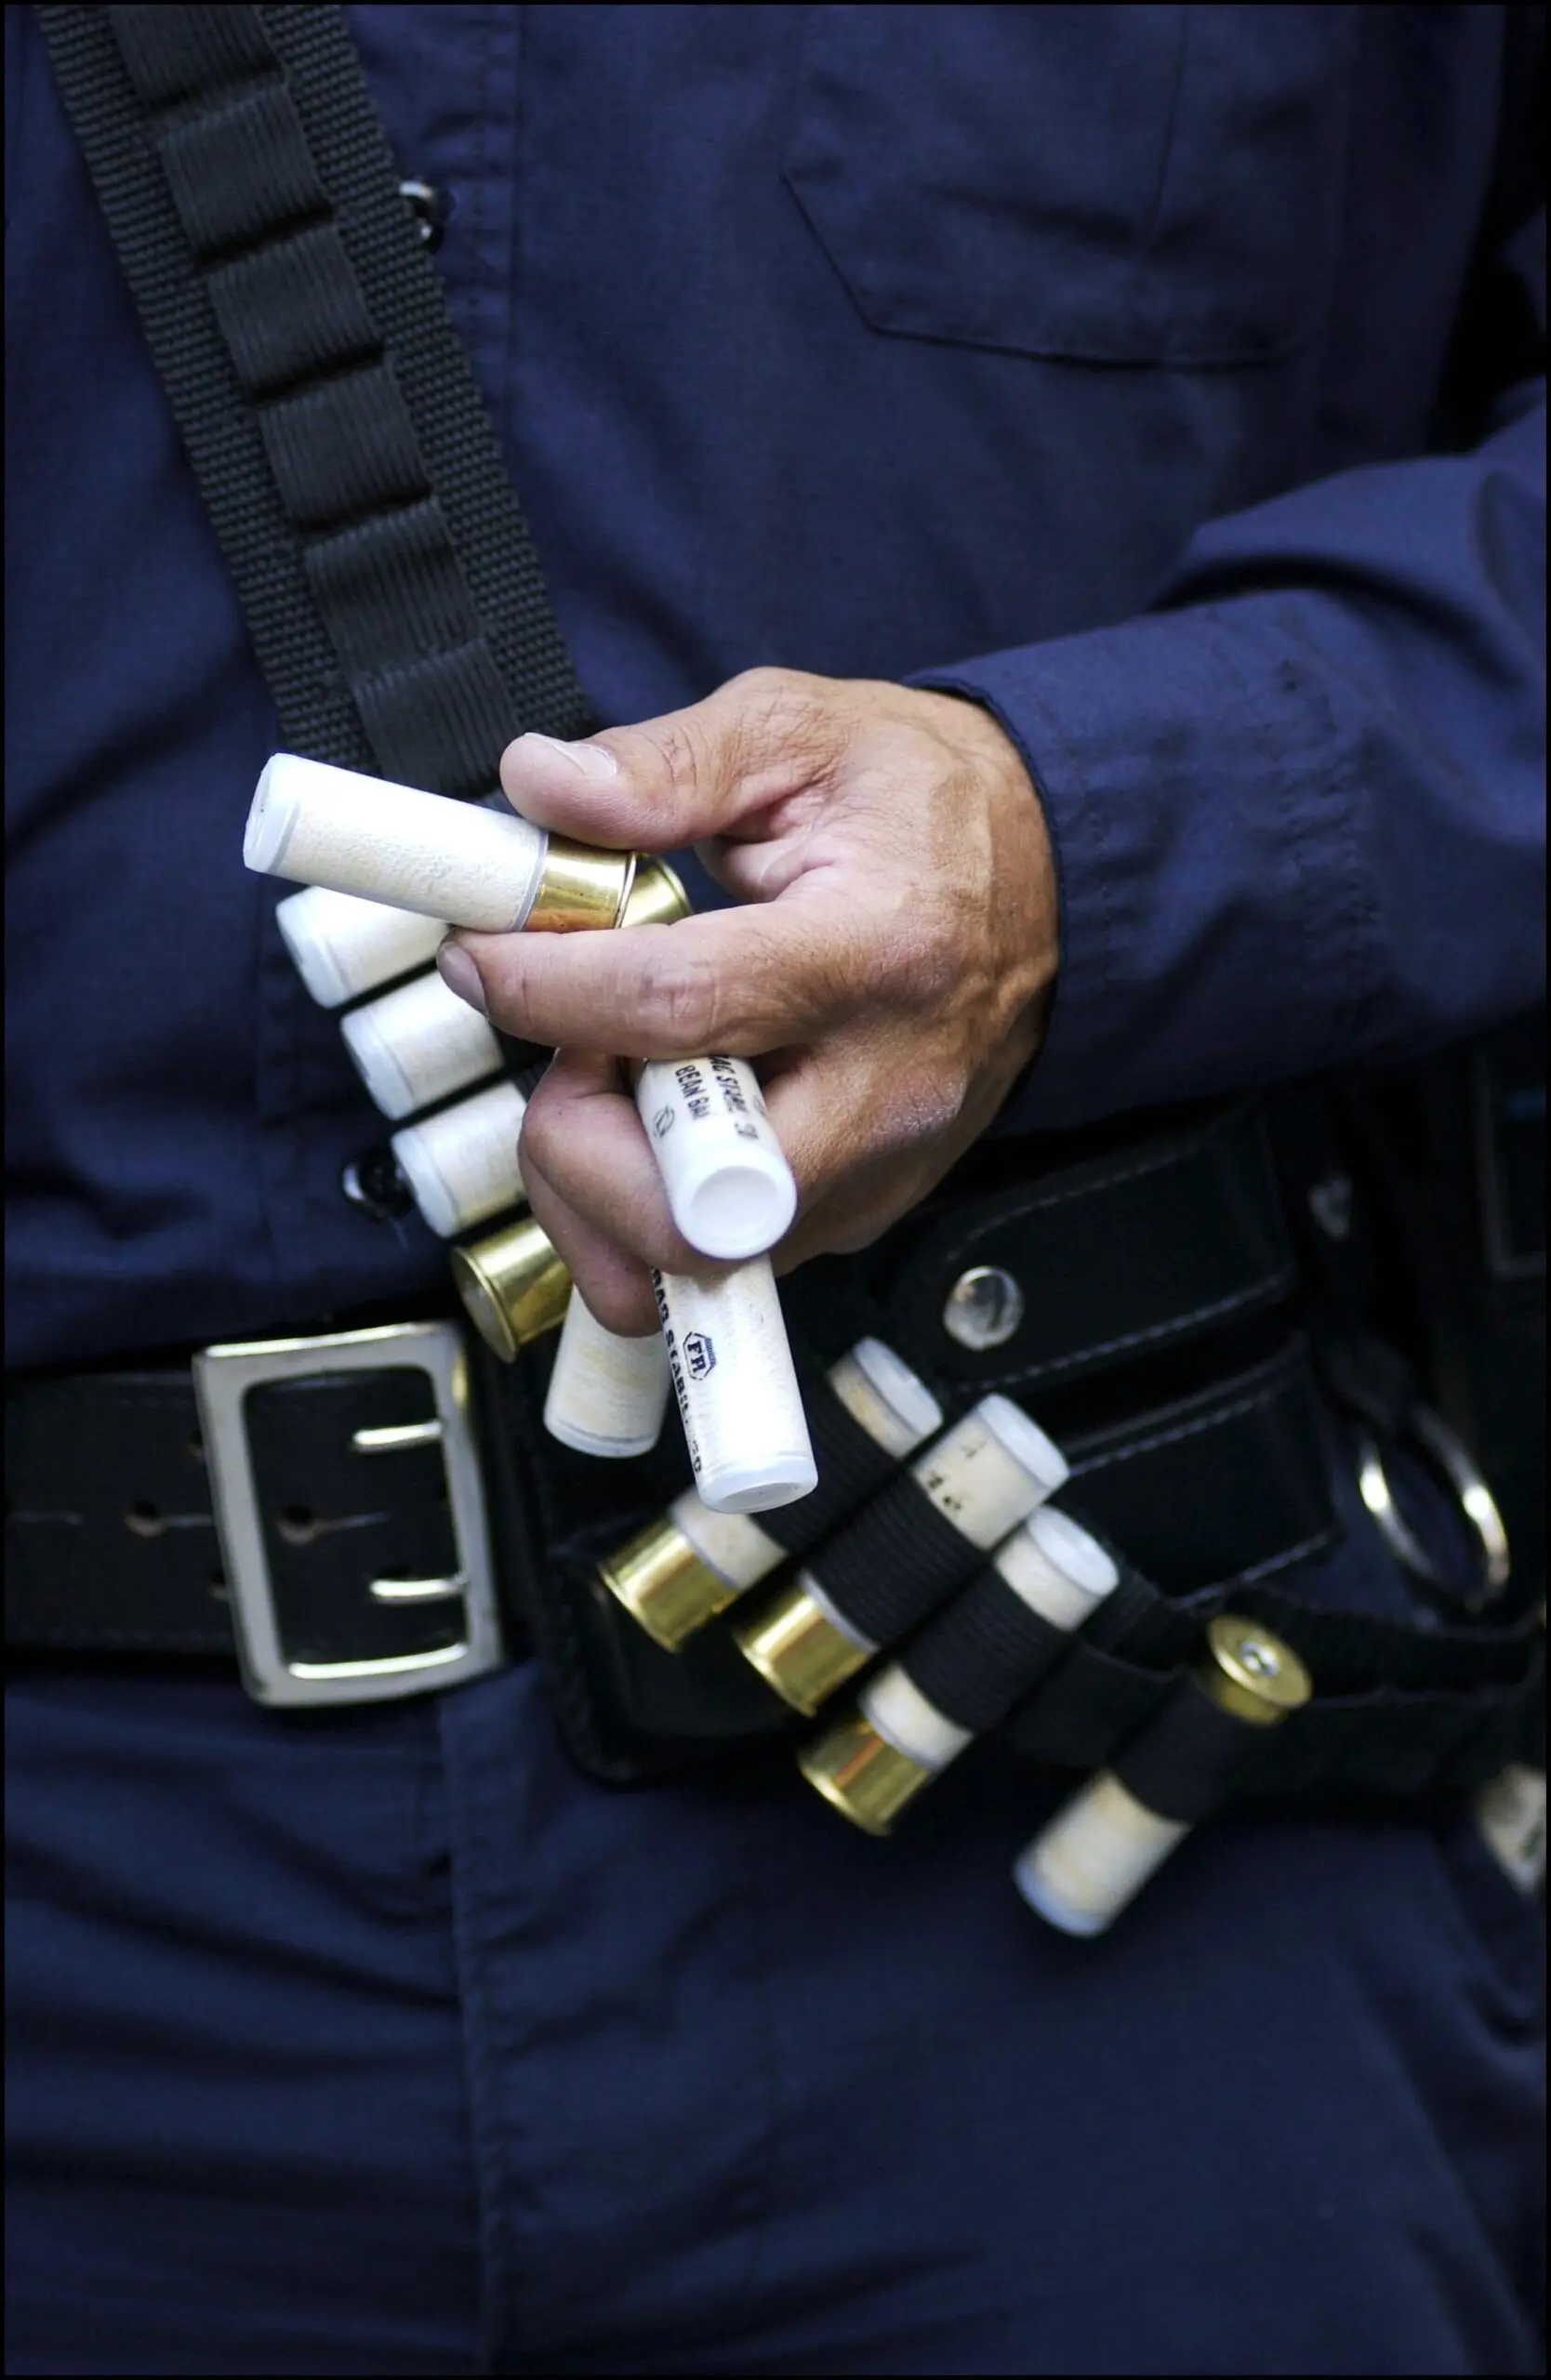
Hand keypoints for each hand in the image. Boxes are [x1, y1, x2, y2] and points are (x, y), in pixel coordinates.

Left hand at [440, 667, 1058, 1333]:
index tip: (482, 959)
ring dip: (604, 1189)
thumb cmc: (928, 805)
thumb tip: (542, 785)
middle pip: (687, 1209)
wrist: (1056, 876)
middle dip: (578, 1151)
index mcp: (872, 949)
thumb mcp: (800, 733)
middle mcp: (886, 1086)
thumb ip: (665, 765)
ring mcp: (881, 1167)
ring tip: (618, 1082)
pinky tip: (663, 1115)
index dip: (544, 992)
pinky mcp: (866, 1208)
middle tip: (573, 1058)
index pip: (674, 1008)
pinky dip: (652, 1205)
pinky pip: (723, 1261)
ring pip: (694, 1262)